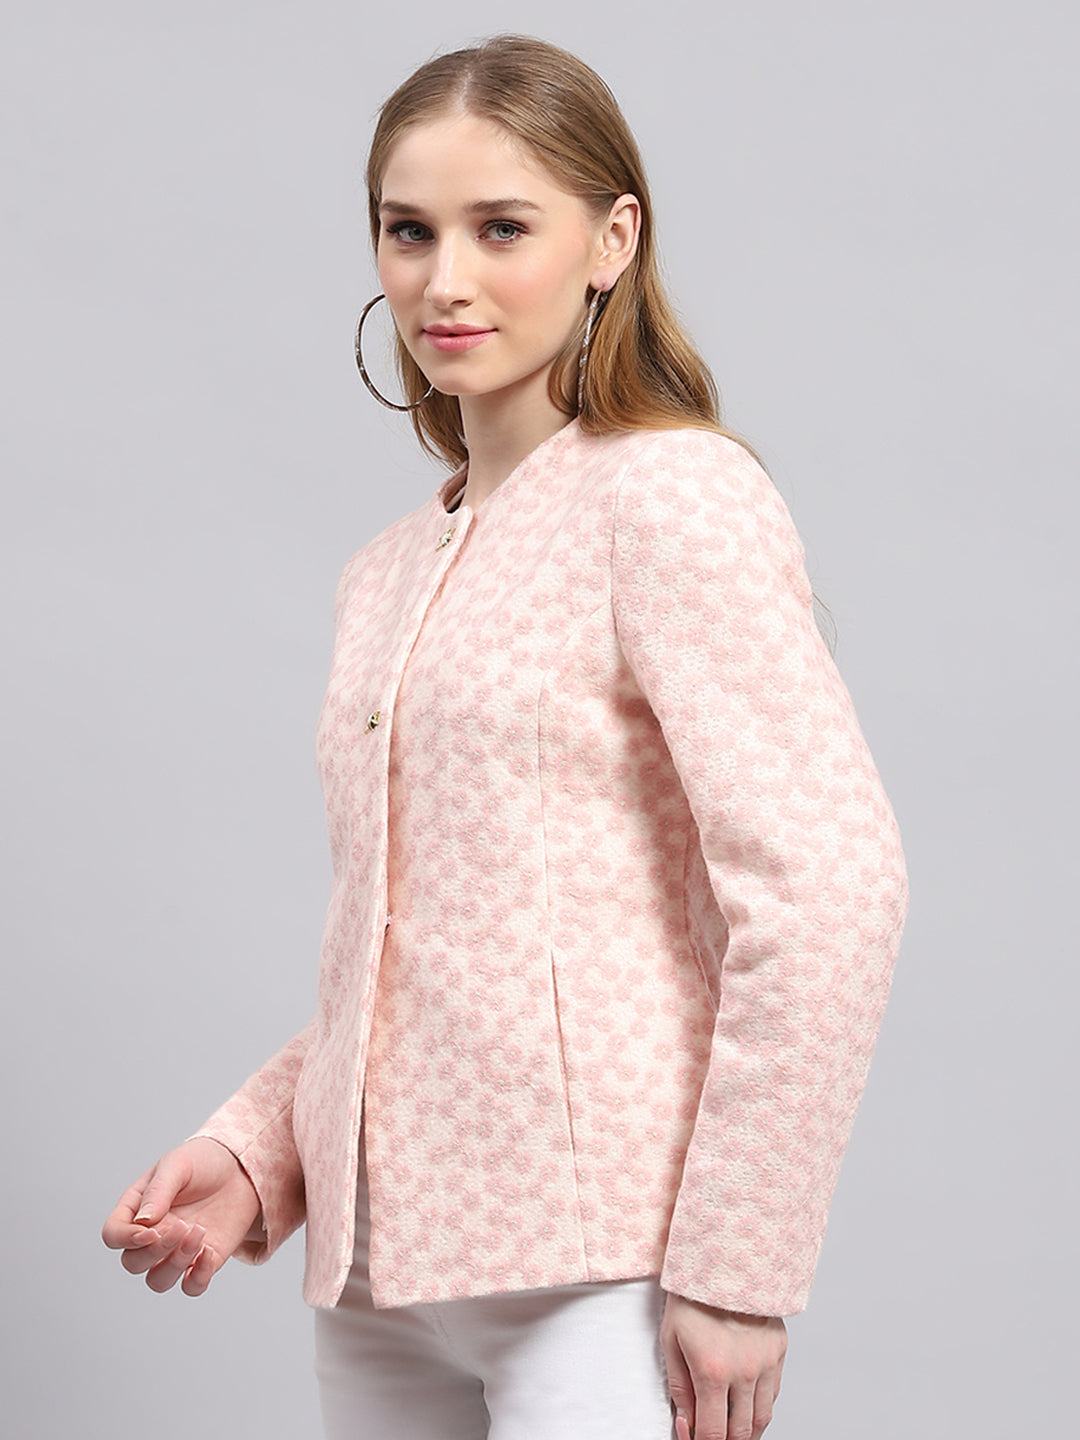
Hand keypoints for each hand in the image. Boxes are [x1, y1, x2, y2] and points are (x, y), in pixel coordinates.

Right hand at [101, 1137, 261, 1296]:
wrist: (241, 1167)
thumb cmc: (204, 1161)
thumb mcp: (178, 1164)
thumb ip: (158, 1191)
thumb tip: (141, 1222)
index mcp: (137, 1209)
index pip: (113, 1235)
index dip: (125, 1239)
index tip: (151, 1230)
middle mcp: (153, 1235)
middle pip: (133, 1263)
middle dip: (155, 1251)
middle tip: (182, 1226)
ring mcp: (176, 1251)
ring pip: (158, 1280)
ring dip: (176, 1264)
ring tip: (199, 1232)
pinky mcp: (203, 1261)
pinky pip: (191, 1286)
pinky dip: (198, 1278)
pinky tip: (210, 1251)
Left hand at [660, 1291, 786, 1439]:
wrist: (722, 1257)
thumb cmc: (691, 1295)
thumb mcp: (671, 1340)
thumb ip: (680, 1388)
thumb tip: (686, 1422)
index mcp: (713, 1371)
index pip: (714, 1432)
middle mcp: (745, 1371)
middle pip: (742, 1432)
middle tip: (713, 1434)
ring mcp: (766, 1361)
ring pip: (763, 1417)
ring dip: (747, 1430)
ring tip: (731, 1428)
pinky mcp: (779, 1349)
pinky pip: (774, 1392)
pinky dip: (761, 1405)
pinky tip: (746, 1403)